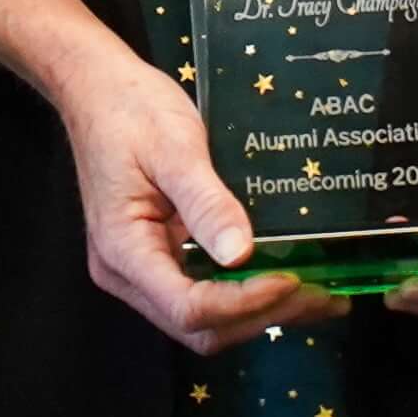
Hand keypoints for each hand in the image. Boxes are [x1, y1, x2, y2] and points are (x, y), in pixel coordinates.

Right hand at [53, 39, 343, 353]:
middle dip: (261, 317)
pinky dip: (246, 295)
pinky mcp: (161, 256)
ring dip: (260, 314)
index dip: (243, 303)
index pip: (188, 307)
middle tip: (319, 295)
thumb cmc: (129, 110)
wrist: (98, 89)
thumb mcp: (173, 148)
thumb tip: (241, 254)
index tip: (291, 279)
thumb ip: (206, 203)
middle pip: (198, 327)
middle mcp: (128, 273)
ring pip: (204, 319)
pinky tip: (285, 281)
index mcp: (123, 251)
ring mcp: (142, 269)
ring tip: (317, 297)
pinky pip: (204, 292)